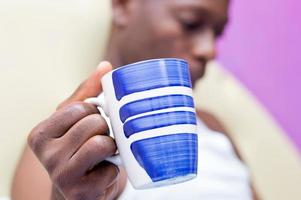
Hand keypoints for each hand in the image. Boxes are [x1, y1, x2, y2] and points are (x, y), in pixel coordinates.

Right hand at [28, 62, 122, 199]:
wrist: (76, 191)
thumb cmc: (75, 150)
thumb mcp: (74, 121)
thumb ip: (88, 92)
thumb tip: (105, 66)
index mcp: (40, 133)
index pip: (82, 108)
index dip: (94, 114)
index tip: (89, 124)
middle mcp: (46, 155)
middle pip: (94, 124)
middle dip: (103, 130)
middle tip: (98, 139)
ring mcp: (62, 175)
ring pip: (102, 144)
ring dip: (110, 147)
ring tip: (103, 153)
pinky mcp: (80, 192)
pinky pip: (111, 169)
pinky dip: (113, 169)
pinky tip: (101, 172)